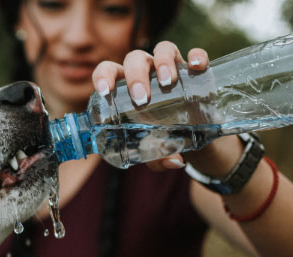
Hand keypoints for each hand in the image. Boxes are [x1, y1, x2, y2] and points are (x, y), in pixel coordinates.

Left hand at [91, 41, 215, 171]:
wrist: (191, 130)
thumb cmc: (160, 134)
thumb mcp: (154, 149)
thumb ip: (157, 157)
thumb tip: (174, 161)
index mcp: (125, 86)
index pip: (108, 71)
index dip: (103, 76)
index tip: (105, 91)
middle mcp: (146, 71)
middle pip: (135, 59)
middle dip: (136, 76)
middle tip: (141, 99)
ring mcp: (170, 66)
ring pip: (162, 49)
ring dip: (162, 62)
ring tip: (167, 82)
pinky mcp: (194, 68)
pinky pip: (196, 53)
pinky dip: (197, 55)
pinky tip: (197, 66)